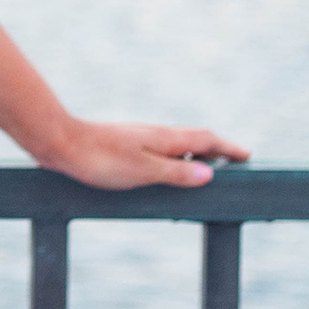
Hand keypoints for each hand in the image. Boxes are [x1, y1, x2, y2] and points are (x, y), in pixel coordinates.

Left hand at [35, 120, 249, 189]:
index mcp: (164, 138)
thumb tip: (209, 173)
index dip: (228, 148)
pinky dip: (176, 159)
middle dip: (217, 150)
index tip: (248, 156)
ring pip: (177, 144)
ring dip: (196, 154)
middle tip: (234, 164)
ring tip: (208, 170)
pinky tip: (167, 171)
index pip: (206, 139)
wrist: (61, 143)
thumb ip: (176, 172)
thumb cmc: (101, 159)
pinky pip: (161, 151)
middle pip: (195, 139)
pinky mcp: (125, 146)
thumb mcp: (143, 171)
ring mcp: (140, 139)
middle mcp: (155, 134)